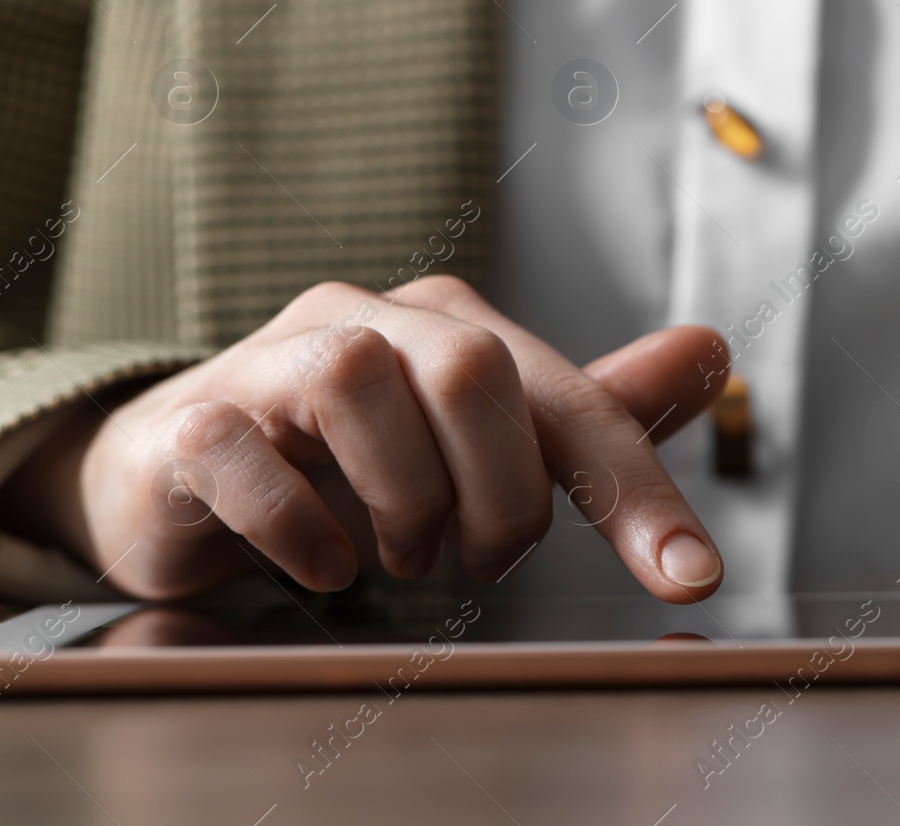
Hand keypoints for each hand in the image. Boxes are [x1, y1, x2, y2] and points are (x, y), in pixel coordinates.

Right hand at [2, 277, 728, 602]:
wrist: (188, 468)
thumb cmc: (354, 454)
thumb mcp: (484, 440)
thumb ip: (590, 413)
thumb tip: (712, 349)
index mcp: (453, 327)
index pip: (570, 398)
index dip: (635, 488)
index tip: (689, 578)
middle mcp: (369, 321)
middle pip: (472, 367)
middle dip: (502, 492)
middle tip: (485, 561)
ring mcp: (271, 361)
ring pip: (359, 381)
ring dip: (404, 498)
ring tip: (403, 555)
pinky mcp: (193, 422)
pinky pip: (244, 453)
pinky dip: (300, 526)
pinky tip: (327, 565)